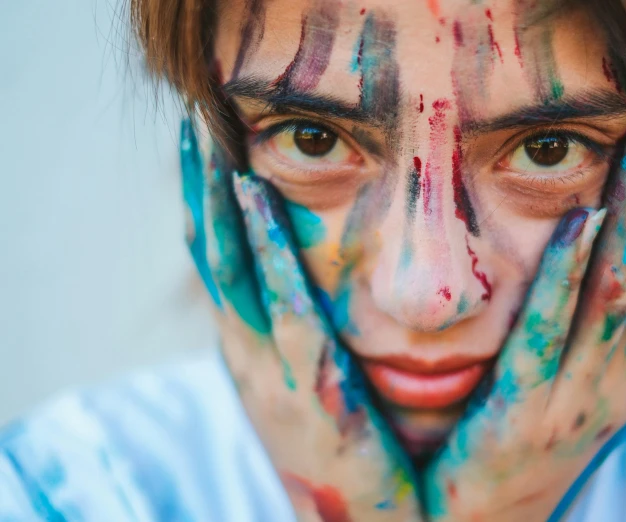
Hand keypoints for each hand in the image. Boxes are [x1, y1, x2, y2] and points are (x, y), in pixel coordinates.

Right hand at [181, 120, 421, 521]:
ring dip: (216, 200)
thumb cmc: (351, 440)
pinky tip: (256, 197)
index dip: (207, 201)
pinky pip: (278, 302)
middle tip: (194, 121)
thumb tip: (310, 282)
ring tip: (209, 138)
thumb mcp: (316, 380)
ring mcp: (267, 366)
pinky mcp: (304, 381)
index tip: (210, 144)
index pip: (220, 260)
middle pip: (210, 252)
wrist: (364, 517)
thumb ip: (309, 332)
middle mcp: (248, 350)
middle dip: (198, 185)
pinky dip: (262, 248)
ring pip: (228, 268)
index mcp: (254, 346)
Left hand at [422, 122, 625, 521]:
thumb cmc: (512, 444)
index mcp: (623, 370)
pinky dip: (567, 272)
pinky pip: (549, 330)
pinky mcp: (526, 414)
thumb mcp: (559, 384)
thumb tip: (582, 258)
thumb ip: (575, 332)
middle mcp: (616, 380)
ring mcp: (577, 400)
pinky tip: (577, 219)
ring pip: (617, 292)